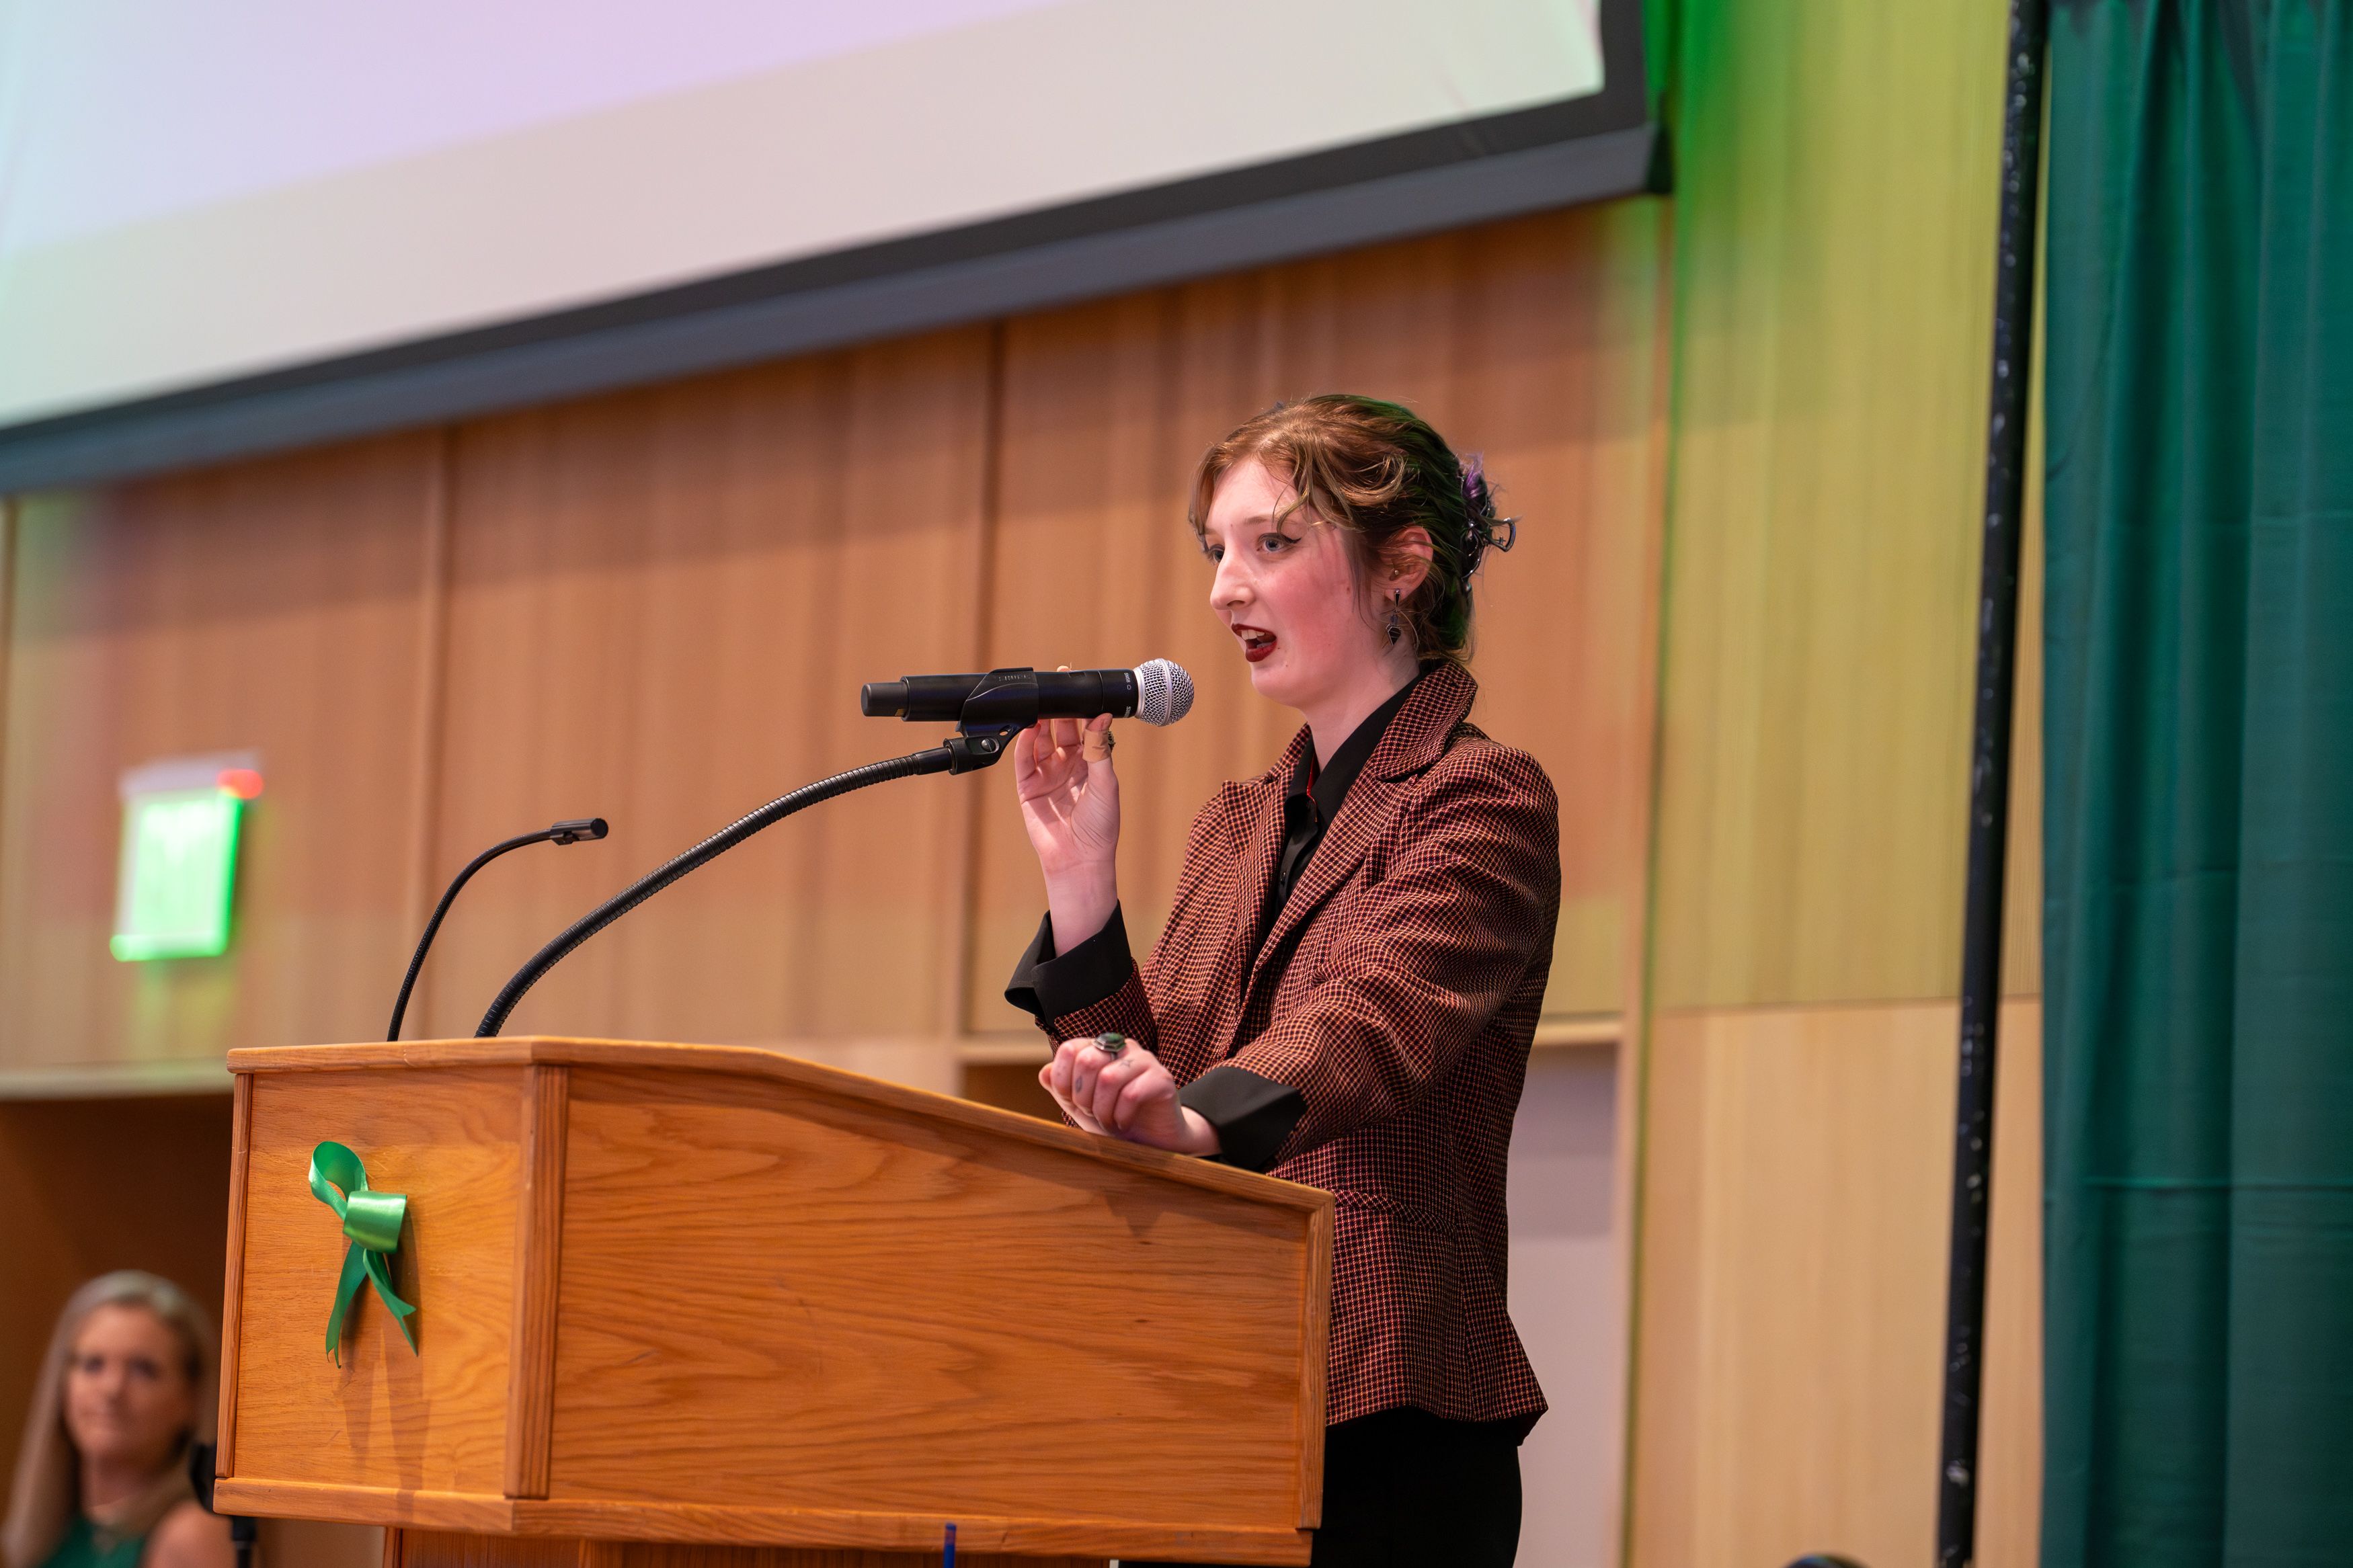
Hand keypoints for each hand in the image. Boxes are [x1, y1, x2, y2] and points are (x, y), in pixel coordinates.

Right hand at [1014, 693, 1119, 944]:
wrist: (1080, 860)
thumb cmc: (1101, 827)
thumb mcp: (1106, 784)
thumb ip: (1100, 750)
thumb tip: (1102, 717)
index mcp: (1091, 762)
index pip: (1084, 728)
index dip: (1081, 709)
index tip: (1080, 688)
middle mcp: (1067, 764)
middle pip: (1061, 729)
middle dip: (1058, 710)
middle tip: (1056, 689)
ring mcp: (1046, 774)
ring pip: (1039, 740)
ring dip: (1039, 723)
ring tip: (1040, 706)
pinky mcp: (1028, 787)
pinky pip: (1023, 760)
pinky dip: (1023, 743)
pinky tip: (1027, 728)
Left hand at [1041, 1039, 1220, 1156]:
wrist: (1152, 1141)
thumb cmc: (1114, 1119)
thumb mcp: (1081, 1107)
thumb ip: (1061, 1089)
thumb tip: (1044, 1072)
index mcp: (1100, 1048)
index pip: (1069, 1048)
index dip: (1064, 1080)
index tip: (1074, 1102)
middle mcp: (1122, 1047)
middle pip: (1087, 1061)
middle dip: (1083, 1097)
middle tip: (1093, 1114)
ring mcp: (1145, 1060)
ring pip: (1109, 1078)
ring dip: (1102, 1109)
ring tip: (1109, 1121)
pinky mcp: (1162, 1079)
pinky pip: (1132, 1094)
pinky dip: (1121, 1116)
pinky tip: (1124, 1123)